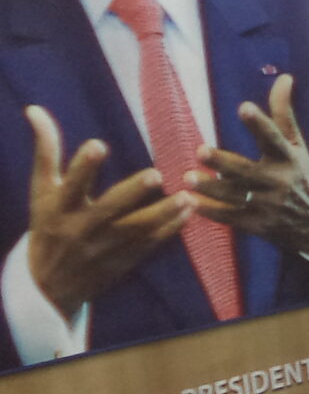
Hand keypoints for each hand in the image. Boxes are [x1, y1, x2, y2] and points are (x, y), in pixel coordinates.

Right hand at [23, 105, 192, 314]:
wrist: (48, 284)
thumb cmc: (47, 225)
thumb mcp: (42, 191)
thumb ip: (46, 151)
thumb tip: (35, 109)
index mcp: (59, 207)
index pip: (70, 184)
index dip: (82, 166)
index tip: (98, 145)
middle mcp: (82, 227)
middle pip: (108, 209)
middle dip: (131, 193)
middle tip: (156, 174)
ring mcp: (104, 247)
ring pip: (136, 230)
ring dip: (163, 214)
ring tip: (188, 197)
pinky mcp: (123, 261)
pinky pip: (149, 246)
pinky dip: (169, 231)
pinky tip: (189, 215)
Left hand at [190, 75, 308, 261]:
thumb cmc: (301, 177)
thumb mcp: (297, 146)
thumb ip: (284, 114)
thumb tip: (284, 77)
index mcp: (289, 158)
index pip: (274, 138)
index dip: (260, 124)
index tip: (244, 107)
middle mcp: (278, 181)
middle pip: (247, 170)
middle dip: (223, 162)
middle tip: (200, 150)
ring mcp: (266, 205)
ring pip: (234, 195)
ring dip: (210, 188)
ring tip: (187, 178)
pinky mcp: (256, 224)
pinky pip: (230, 218)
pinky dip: (211, 212)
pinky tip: (191, 204)